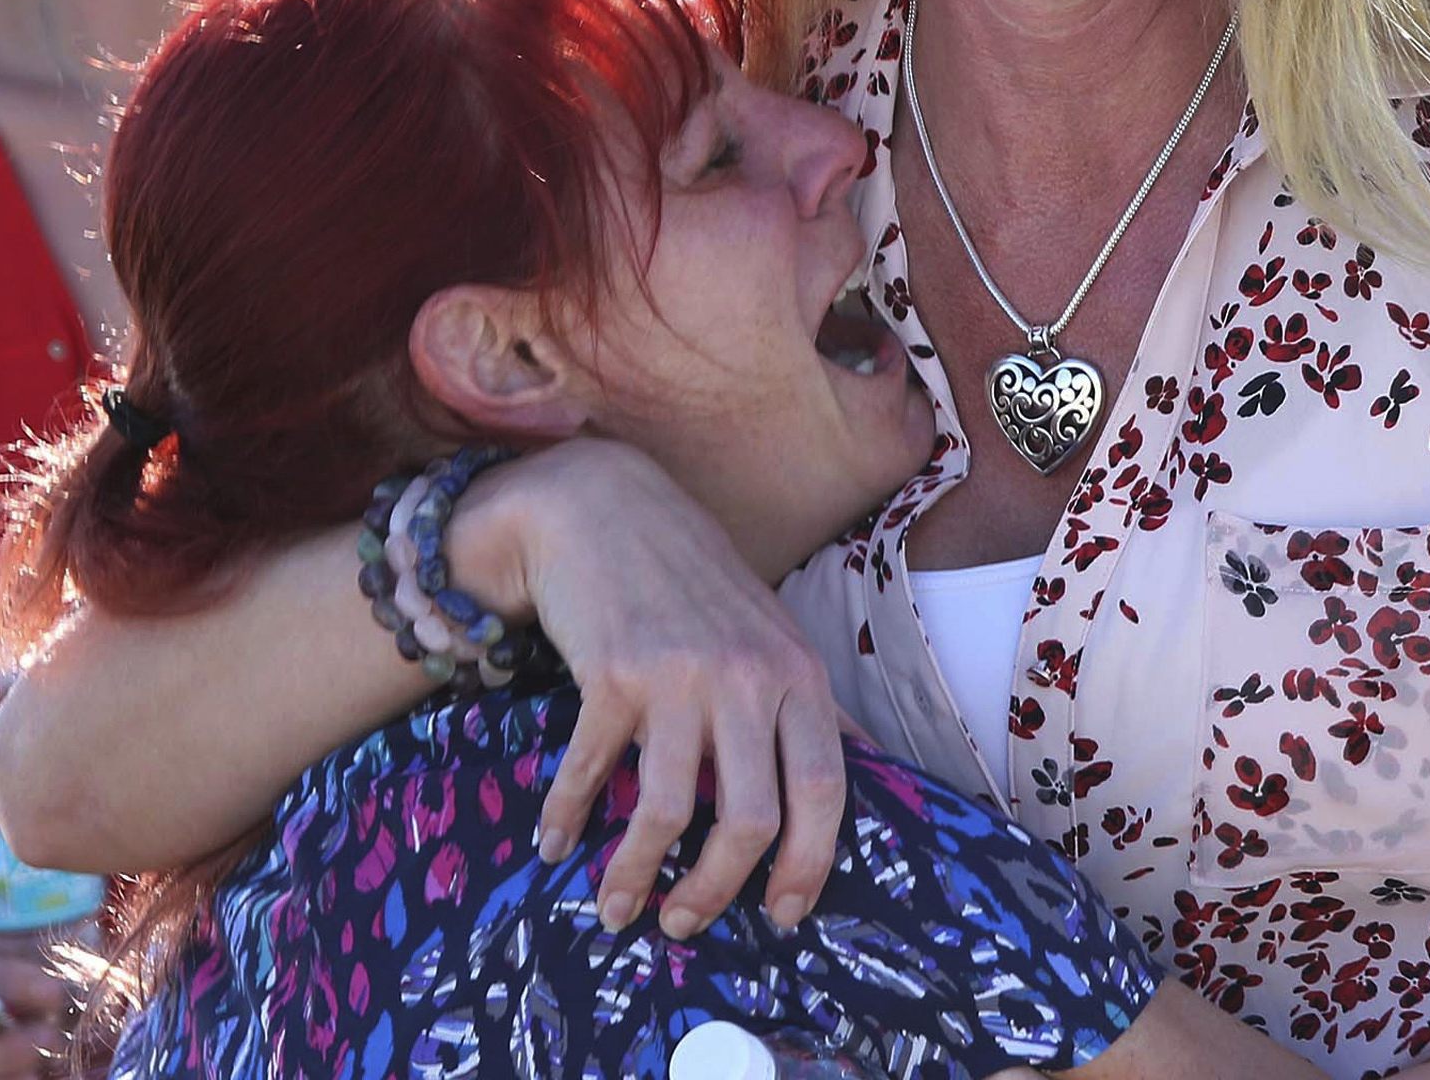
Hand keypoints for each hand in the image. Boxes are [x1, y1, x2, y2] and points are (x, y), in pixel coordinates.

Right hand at [450, 439, 847, 939]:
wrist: (603, 505)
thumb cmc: (695, 581)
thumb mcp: (772, 634)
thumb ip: (812, 705)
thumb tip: (874, 770)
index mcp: (797, 673)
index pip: (825, 790)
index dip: (810, 865)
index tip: (783, 915)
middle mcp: (747, 676)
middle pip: (750, 820)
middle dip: (717, 891)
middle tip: (687, 923)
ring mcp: (678, 674)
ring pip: (665, 812)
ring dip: (636, 876)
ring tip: (618, 910)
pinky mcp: (610, 673)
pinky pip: (589, 771)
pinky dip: (567, 819)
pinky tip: (555, 845)